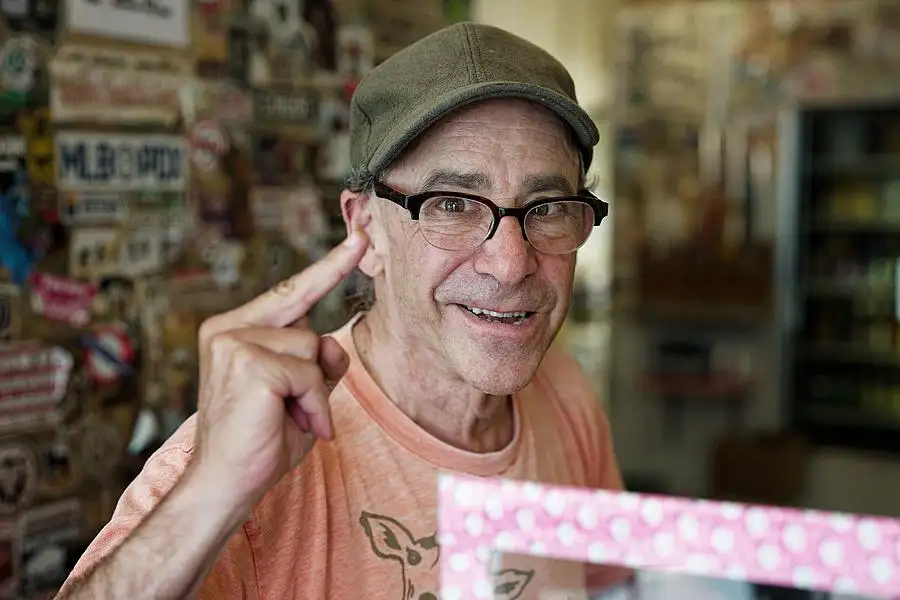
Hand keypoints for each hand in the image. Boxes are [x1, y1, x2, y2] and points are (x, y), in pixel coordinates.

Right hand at [190, 230, 368, 514]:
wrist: (225, 486)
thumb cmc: (261, 442)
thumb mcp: (302, 394)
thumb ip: (319, 361)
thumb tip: (330, 340)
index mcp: (233, 330)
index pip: (290, 292)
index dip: (329, 267)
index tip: (360, 237)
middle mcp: (227, 329)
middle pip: (308, 330)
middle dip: (314, 374)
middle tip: (290, 412)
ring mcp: (234, 342)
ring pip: (312, 350)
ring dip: (313, 394)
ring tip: (285, 419)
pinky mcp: (248, 362)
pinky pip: (310, 374)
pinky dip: (313, 405)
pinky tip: (290, 424)